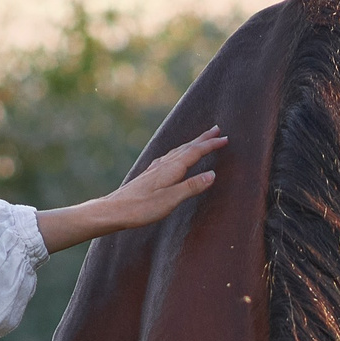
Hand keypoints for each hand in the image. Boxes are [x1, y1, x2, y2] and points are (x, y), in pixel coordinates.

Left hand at [37, 127, 226, 252]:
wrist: (114, 210)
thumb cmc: (141, 208)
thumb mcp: (170, 200)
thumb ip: (191, 187)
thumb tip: (213, 175)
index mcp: (171, 169)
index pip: (195, 152)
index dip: (211, 145)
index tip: (225, 139)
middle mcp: (164, 164)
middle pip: (187, 147)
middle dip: (203, 138)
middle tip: (217, 130)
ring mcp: (155, 168)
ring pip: (178, 151)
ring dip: (192, 143)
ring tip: (201, 139)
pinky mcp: (150, 174)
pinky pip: (170, 157)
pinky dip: (179, 152)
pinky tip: (175, 156)